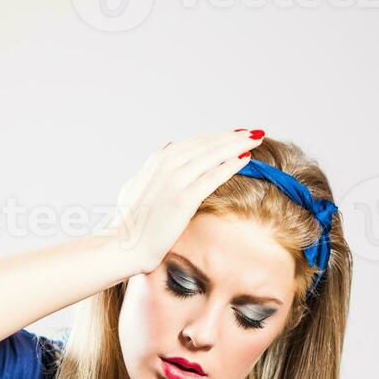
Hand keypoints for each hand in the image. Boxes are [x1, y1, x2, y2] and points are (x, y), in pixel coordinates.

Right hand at [106, 129, 265, 273]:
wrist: (122, 246)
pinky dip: (230, 165)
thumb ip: (152, 169)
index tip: (234, 135)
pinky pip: (212, 177)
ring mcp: (174, 182)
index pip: (194, 143)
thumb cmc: (128, 223)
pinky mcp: (182, 200)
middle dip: (232, 136)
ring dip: (236, 145)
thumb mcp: (135, 187)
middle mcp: (166, 166)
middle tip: (252, 132)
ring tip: (256, 139)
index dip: (216, 137)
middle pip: (206, 144)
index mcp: (156, 162)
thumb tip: (166, 148)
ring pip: (212, 155)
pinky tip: (245, 159)